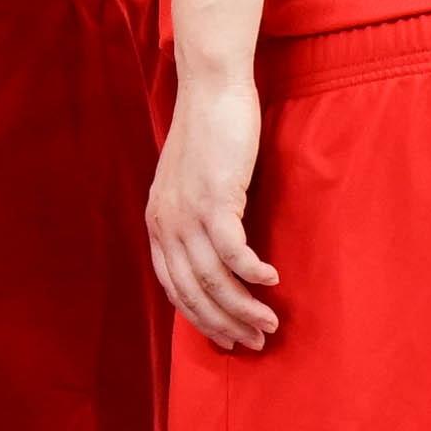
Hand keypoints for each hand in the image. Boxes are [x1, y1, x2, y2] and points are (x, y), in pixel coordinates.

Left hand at [148, 70, 279, 350]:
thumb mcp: (190, 181)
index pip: (174, 289)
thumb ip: (194, 216)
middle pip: (194, 292)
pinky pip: (234, 251)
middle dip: (226, 324)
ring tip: (270, 322)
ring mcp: (188, 212)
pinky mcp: (215, 197)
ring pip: (214, 279)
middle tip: (255, 342)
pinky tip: (271, 281)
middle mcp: (167, 223)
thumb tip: (218, 251)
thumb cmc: (209, 131)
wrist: (211, 88)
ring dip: (244, 307)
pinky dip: (252, 272)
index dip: (201, 320)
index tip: (227, 339)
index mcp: (159, 223)